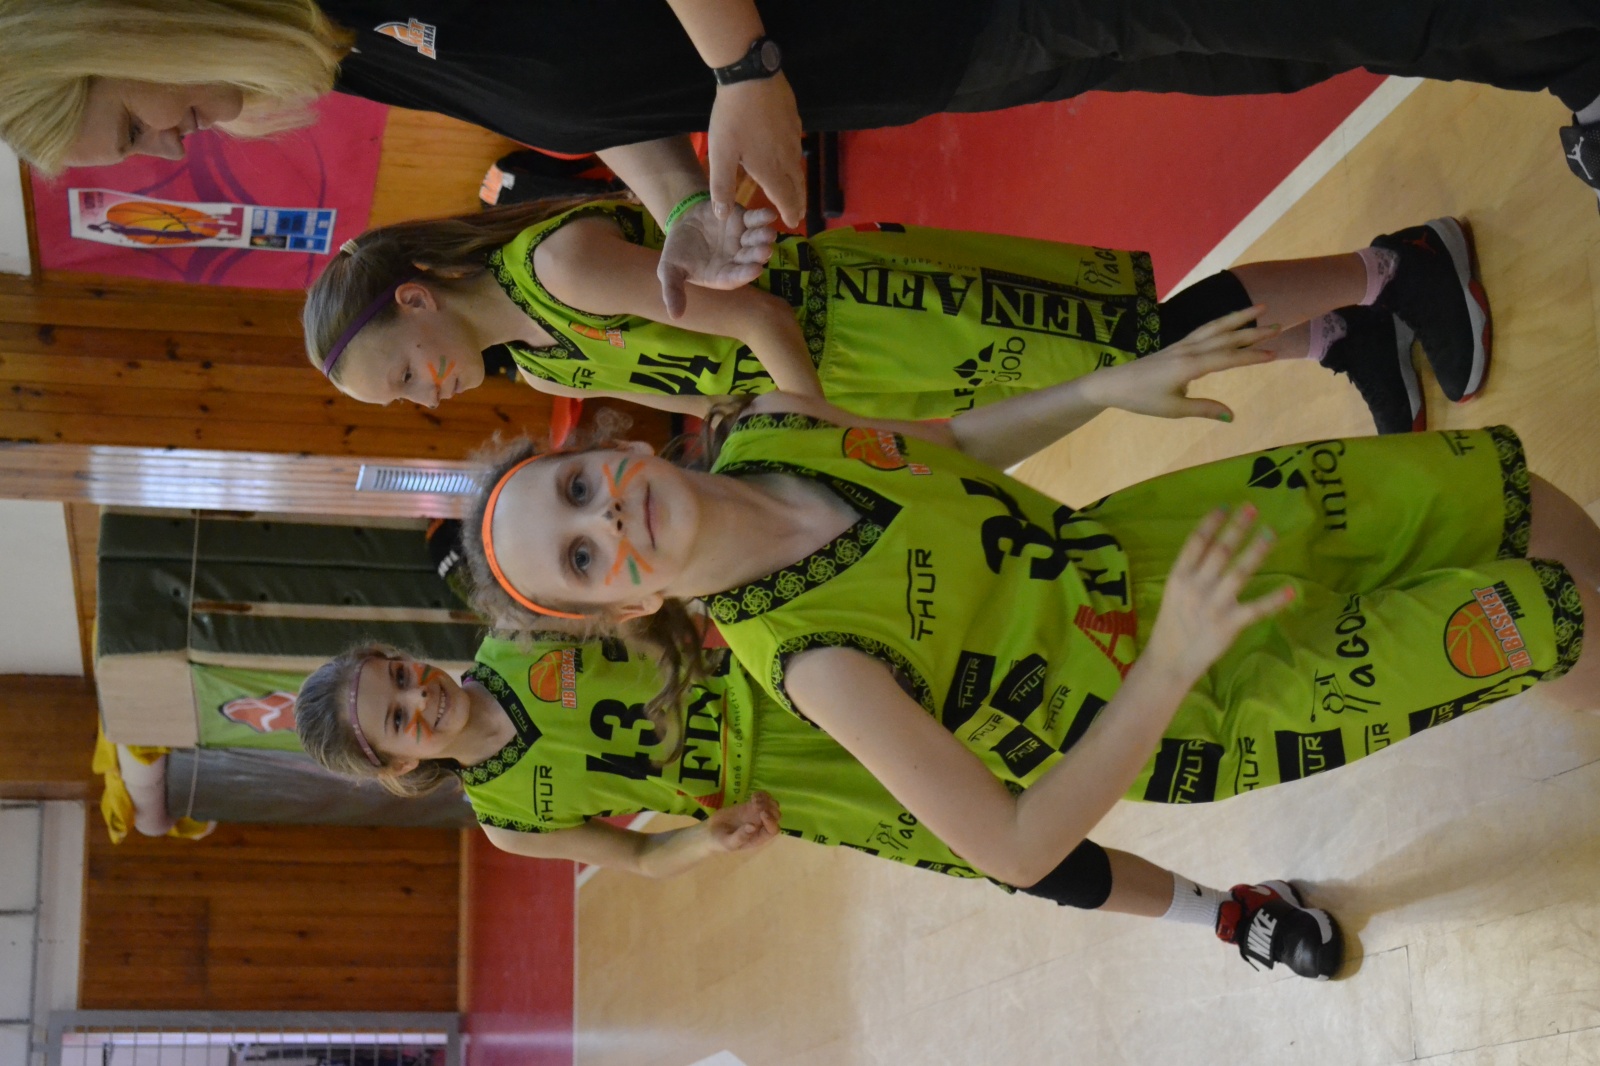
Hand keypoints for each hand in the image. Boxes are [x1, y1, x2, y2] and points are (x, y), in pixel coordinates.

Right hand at [657, 200, 778, 317]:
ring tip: (769, 233)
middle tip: (766, 250)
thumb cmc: (677, 252)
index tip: (755, 270)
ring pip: (756, 239)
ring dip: (763, 237)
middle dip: (758, 255)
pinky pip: (754, 220)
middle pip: (750, 259)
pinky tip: (769, 214)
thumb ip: (673, 291)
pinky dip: (762, 217)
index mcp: (722, 275)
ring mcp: (742, 240)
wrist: (680, 224)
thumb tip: (674, 316)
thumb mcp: (669, 271)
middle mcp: (736, 259)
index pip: (735, 277)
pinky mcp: (743, 220)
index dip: (745, 274)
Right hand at [706, 790, 781, 852]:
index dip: (771, 821)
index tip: (762, 814)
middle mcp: (761, 826)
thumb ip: (740, 837)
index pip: (773, 829)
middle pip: (776, 816)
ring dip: (767, 800)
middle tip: (755, 805)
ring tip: (753, 800)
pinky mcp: (750, 806)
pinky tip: (752, 796)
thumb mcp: (728, 843)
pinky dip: (762, 795)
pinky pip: (763, 798)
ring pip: (772, 805)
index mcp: (758, 837)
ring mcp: (756, 815)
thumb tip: (753, 826)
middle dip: (769, 808)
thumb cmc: (720, 841)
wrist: (710, 832)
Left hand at [708, 74, 804, 227]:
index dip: (789, 212)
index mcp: (770, 169)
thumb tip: (722, 216)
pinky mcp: (794, 119)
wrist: (751, 76)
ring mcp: (793, 136)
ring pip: (799, 166)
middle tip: (799, 213)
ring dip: (799, 182)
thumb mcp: (721, 155)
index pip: (785, 197)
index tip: (793, 224)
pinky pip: (798, 146)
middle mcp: (787, 156)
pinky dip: (796, 159)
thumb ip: (721, 186)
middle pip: (797, 184)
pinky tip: (791, 155)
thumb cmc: (733, 118)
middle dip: (798, 201)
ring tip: (797, 190)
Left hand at [1083, 306, 1279, 420]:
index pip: (1227, 358)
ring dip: (1239, 318)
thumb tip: (1232, 416)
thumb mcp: (1173, 409)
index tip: (1274, 354)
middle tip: (1279, 325)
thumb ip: (1203, 409)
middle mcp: (1188, 350)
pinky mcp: (1177, 345)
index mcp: (1189, 365)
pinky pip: (1205, 329)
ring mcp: (1182, 345)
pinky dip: (1222, 322)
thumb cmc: (1142, 398)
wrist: (1114, 383)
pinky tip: (1231, 322)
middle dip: (1253, 332)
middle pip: (1226, 337)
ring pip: (1216, 327)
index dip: (1251, 356)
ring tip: (1260, 308)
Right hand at [1143, 505, 1295, 682]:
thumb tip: (1212, 545)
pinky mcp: (1229, 624)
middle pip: (1219, 551)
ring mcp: (1213, 605)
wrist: (1169, 661)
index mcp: (1179, 576)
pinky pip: (1255, 609)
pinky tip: (1290, 589)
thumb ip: (1191, 571)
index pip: (1195, 543)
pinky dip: (1273, 600)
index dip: (1211, 523)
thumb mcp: (1175, 592)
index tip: (1226, 506)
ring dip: (1256, 551)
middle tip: (1252, 508)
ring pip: (1239, 572)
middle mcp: (1196, 586)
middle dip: (1237, 528)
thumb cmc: (1173, 623)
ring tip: (1271, 533)